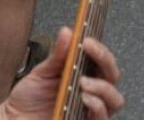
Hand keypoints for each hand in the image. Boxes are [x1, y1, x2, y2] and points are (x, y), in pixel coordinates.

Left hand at [0, 26, 124, 119]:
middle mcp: (91, 94)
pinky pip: (102, 117)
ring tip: (83, 81)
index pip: (103, 61)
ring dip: (102, 87)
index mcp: (83, 77)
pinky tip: (84, 98)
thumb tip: (68, 32)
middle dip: (105, 62)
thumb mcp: (41, 73)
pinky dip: (96, 106)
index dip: (100, 49)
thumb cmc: (28, 100)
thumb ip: (57, 55)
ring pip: (115, 100)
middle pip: (113, 77)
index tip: (87, 40)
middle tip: (88, 53)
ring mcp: (89, 111)